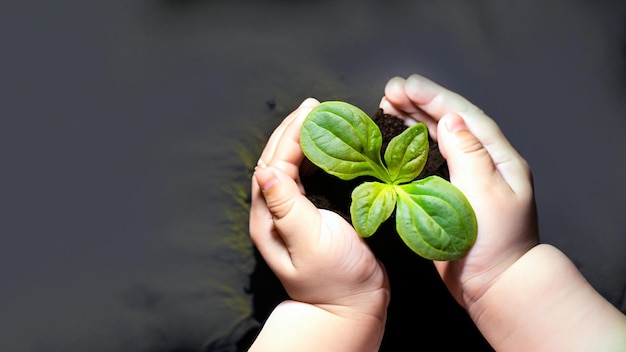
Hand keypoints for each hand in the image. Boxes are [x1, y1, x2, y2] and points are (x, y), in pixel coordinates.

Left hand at [249, 98, 388, 318]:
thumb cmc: (335, 279)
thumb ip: (287, 206)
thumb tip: (266, 171)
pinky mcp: (311, 218)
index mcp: (271, 216)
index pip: (276, 163)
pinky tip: (326, 150)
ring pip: (290, 167)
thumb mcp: (310, 242)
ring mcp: (292, 216)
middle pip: (277, 160)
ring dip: (300, 140)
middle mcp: (276, 213)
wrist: (352, 307)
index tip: (311, 111)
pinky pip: (307, 179)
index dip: (292, 134)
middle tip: (314, 107)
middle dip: (292, 130)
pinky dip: (314, 158)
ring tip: (318, 119)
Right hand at [380, 74, 538, 307]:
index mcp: (498, 157)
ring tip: (388, 106)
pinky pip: (427, 162)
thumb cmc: (496, 243)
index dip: (434, 97)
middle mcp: (482, 163)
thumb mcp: (487, 193)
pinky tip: (394, 140)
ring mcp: (465, 179)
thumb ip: (469, 153)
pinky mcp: (447, 196)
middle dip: (419, 104)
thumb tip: (450, 119)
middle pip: (449, 123)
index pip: (464, 116)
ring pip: (437, 140)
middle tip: (389, 92)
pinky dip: (409, 147)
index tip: (407, 84)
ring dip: (413, 121)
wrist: (494, 284)